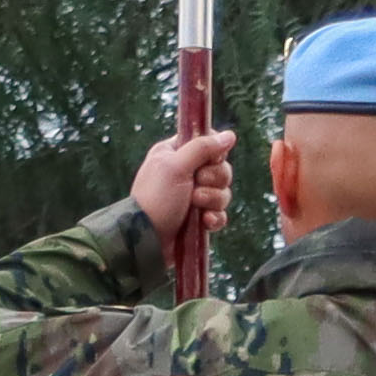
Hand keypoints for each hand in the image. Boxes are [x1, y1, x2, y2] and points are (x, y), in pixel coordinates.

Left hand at [130, 125, 239, 263]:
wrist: (146, 240)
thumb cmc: (156, 198)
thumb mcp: (175, 166)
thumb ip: (202, 147)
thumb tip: (229, 135)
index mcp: (176, 154)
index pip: (208, 142)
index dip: (214, 151)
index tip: (209, 160)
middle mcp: (186, 172)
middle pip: (221, 167)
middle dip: (214, 179)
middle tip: (197, 185)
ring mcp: (194, 196)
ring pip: (223, 191)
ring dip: (212, 199)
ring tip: (195, 205)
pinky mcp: (199, 218)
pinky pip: (220, 213)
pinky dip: (214, 218)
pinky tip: (204, 222)